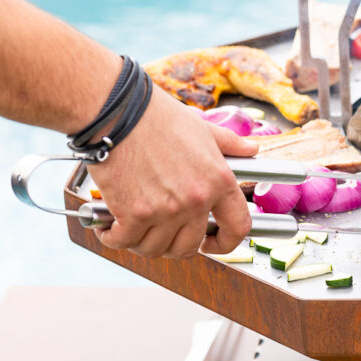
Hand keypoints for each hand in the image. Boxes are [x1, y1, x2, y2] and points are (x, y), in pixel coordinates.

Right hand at [87, 88, 258, 257]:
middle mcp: (196, 200)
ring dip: (141, 243)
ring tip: (132, 227)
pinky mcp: (133, 213)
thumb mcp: (204, 129)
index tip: (211, 244)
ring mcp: (166, 209)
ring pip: (155, 249)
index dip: (226, 244)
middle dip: (173, 245)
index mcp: (219, 181)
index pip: (237, 228)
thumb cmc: (157, 117)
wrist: (117, 111)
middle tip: (159, 231)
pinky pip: (124, 241)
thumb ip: (230, 144)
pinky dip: (113, 238)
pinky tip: (109, 227)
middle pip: (188, 246)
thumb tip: (252, 148)